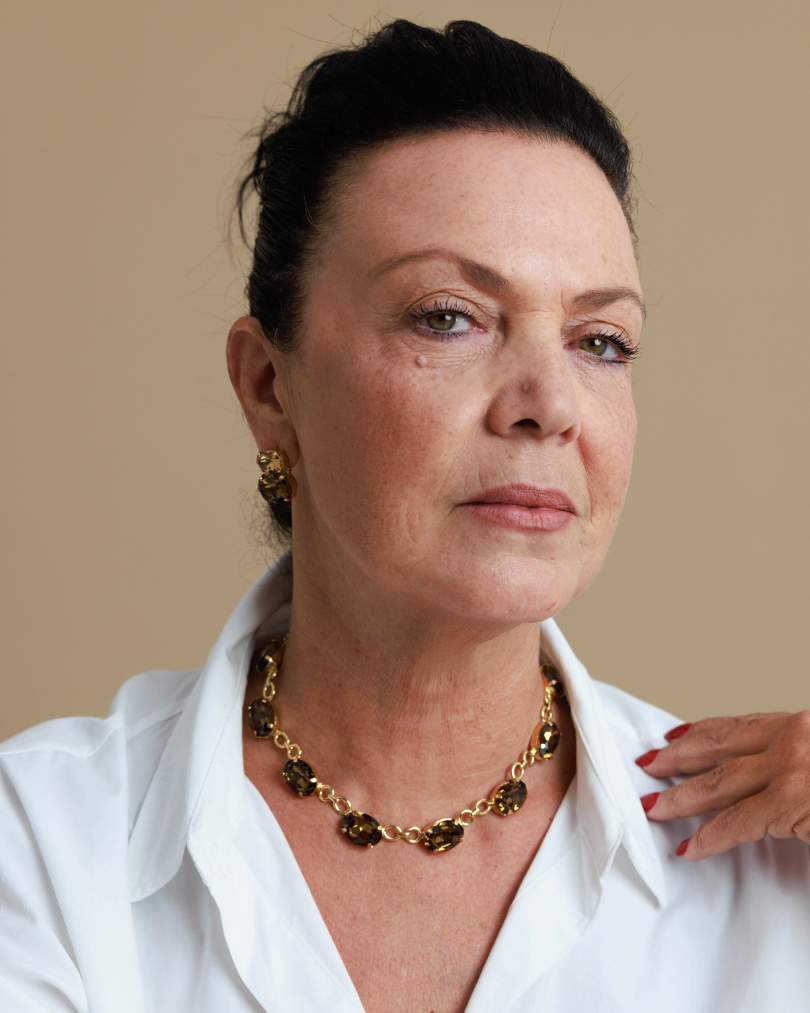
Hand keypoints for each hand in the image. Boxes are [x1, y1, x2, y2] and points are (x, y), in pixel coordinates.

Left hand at [635, 712, 809, 859]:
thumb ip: (797, 761)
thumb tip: (770, 775)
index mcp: (799, 726)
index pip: (738, 727)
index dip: (700, 732)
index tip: (674, 736)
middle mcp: (789, 739)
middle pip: (717, 748)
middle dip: (676, 758)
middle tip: (648, 765)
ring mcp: (787, 768)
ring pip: (717, 783)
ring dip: (680, 798)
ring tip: (654, 808)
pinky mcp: (788, 802)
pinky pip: (737, 822)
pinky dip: (709, 838)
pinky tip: (691, 847)